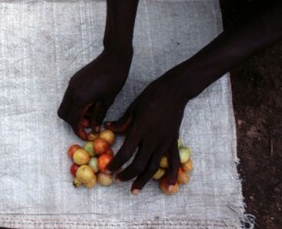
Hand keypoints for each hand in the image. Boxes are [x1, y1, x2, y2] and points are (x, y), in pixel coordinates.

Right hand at [58, 48, 130, 138]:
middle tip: (87, 126)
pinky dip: (76, 104)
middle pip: (63, 114)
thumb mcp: (107, 101)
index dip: (79, 131)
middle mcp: (71, 91)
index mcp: (80, 98)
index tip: (86, 136)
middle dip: (72, 123)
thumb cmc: (114, 80)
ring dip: (74, 113)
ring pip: (65, 105)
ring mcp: (71, 85)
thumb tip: (94, 129)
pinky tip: (89, 103)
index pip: (73, 120)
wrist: (113, 58)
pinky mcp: (74, 80)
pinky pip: (69, 96)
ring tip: (90, 114)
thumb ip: (98, 116)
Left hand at [106, 71, 190, 193]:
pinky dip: (172, 175)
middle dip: (127, 174)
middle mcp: (153, 139)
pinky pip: (173, 161)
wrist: (174, 91)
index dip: (116, 163)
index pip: (126, 152)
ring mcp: (165, 142)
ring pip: (154, 166)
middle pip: (139, 164)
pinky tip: (169, 186)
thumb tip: (107, 128)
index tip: (108, 169)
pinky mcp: (173, 142)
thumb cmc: (150, 96)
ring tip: (135, 189)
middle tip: (118, 180)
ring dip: (144, 180)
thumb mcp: (132, 108)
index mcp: (140, 130)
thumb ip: (121, 122)